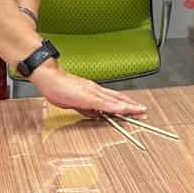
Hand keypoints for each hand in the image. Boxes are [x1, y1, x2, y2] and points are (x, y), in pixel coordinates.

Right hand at [30, 62, 146, 117]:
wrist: (49, 78)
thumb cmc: (58, 88)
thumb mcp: (74, 102)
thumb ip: (86, 108)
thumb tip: (95, 114)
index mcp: (93, 91)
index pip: (113, 98)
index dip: (126, 103)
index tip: (136, 108)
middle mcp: (96, 90)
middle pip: (118, 98)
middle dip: (131, 105)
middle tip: (143, 110)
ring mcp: (92, 92)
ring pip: (113, 100)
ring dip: (127, 106)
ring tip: (138, 111)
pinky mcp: (86, 96)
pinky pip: (103, 103)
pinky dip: (113, 106)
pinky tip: (121, 109)